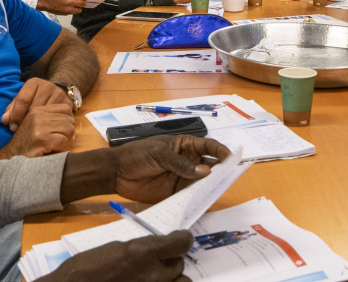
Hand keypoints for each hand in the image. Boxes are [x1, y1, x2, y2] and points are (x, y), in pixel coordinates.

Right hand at [0, 103, 75, 156]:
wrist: (13, 154)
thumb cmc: (28, 140)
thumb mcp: (37, 122)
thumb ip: (51, 116)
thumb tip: (71, 113)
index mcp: (39, 110)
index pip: (66, 108)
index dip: (67, 120)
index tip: (60, 129)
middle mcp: (38, 116)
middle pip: (69, 119)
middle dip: (67, 131)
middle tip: (57, 138)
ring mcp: (39, 127)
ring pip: (69, 129)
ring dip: (65, 138)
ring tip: (54, 143)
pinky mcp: (42, 139)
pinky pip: (64, 140)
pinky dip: (61, 146)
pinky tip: (51, 148)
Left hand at [3, 78, 70, 129]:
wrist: (56, 93)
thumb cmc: (34, 98)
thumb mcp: (22, 100)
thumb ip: (12, 109)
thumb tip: (5, 120)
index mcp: (34, 83)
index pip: (23, 99)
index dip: (16, 115)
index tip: (12, 127)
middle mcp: (48, 86)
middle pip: (34, 108)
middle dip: (25, 122)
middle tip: (20, 132)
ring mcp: (59, 95)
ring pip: (45, 114)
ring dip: (36, 125)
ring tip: (30, 132)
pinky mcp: (67, 105)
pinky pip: (55, 118)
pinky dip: (47, 126)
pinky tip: (42, 131)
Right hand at [41, 231, 191, 281]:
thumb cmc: (87, 268)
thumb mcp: (117, 248)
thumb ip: (142, 249)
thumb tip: (158, 249)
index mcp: (143, 252)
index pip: (181, 243)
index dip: (182, 240)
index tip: (179, 239)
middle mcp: (153, 275)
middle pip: (179, 264)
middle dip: (171, 261)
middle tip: (159, 260)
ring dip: (173, 279)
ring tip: (158, 276)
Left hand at [108, 135, 231, 202]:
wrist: (116, 172)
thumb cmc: (137, 154)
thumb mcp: (160, 154)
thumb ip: (181, 163)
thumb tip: (205, 171)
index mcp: (185, 145)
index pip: (208, 146)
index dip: (221, 151)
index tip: (231, 158)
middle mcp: (187, 161)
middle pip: (209, 165)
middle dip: (220, 170)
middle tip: (229, 178)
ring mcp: (182, 177)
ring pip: (202, 182)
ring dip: (210, 186)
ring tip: (218, 190)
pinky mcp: (175, 193)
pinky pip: (190, 196)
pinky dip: (198, 198)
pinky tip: (203, 201)